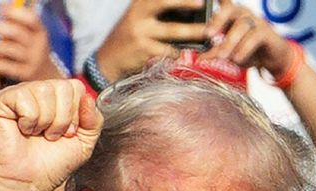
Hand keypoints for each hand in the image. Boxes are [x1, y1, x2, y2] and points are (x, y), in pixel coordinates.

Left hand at [0, 4, 65, 82]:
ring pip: (10, 50)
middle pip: (16, 33)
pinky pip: (7, 68)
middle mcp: (38, 46)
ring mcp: (33, 61)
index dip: (15, 13)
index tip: (0, 10)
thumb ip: (16, 22)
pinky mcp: (25, 74)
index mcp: (40, 32)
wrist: (45, 75)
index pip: (31, 19)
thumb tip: (3, 8)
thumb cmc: (29, 49)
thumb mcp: (28, 34)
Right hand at [0, 79, 100, 190]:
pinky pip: (24, 98)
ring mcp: (16, 93)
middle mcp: (35, 91)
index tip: (67, 133)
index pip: (75, 86)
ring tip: (37, 135)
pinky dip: (29, 120)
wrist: (26, 184)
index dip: (76, 113)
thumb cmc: (50, 165)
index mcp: (54, 98)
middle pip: (62, 86)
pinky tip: (22, 131)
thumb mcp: (83, 144)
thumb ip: (94, 120)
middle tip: (50, 137)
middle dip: (63, 118)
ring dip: (46, 121)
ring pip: (44, 90)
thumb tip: (88, 97)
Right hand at [94, 0, 208, 81]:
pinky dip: (179, 52)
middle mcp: (138, 13)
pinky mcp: (143, 49)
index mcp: (139, 3)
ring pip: (172, 30)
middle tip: (203, 3)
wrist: (108, 60)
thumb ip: (157, 12)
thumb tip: (188, 10)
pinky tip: (187, 52)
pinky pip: (168, 50)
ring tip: (207, 33)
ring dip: (193, 31)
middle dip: (185, 1)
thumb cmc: (129, 37)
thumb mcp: (139, 18)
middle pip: (164, 2)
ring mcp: (140, 31)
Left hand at [201, 4, 292, 77]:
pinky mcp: (265, 32)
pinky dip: (244, 48)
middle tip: (208, 35)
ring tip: (222, 57)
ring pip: (241, 26)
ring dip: (230, 42)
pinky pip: (254, 37)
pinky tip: (237, 58)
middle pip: (229, 10)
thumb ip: (215, 52)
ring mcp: (255, 21)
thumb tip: (199, 58)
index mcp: (230, 14)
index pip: (222, 2)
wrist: (271, 57)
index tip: (206, 12)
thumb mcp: (228, 52)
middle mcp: (242, 13)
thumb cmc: (248, 50)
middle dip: (217, 21)